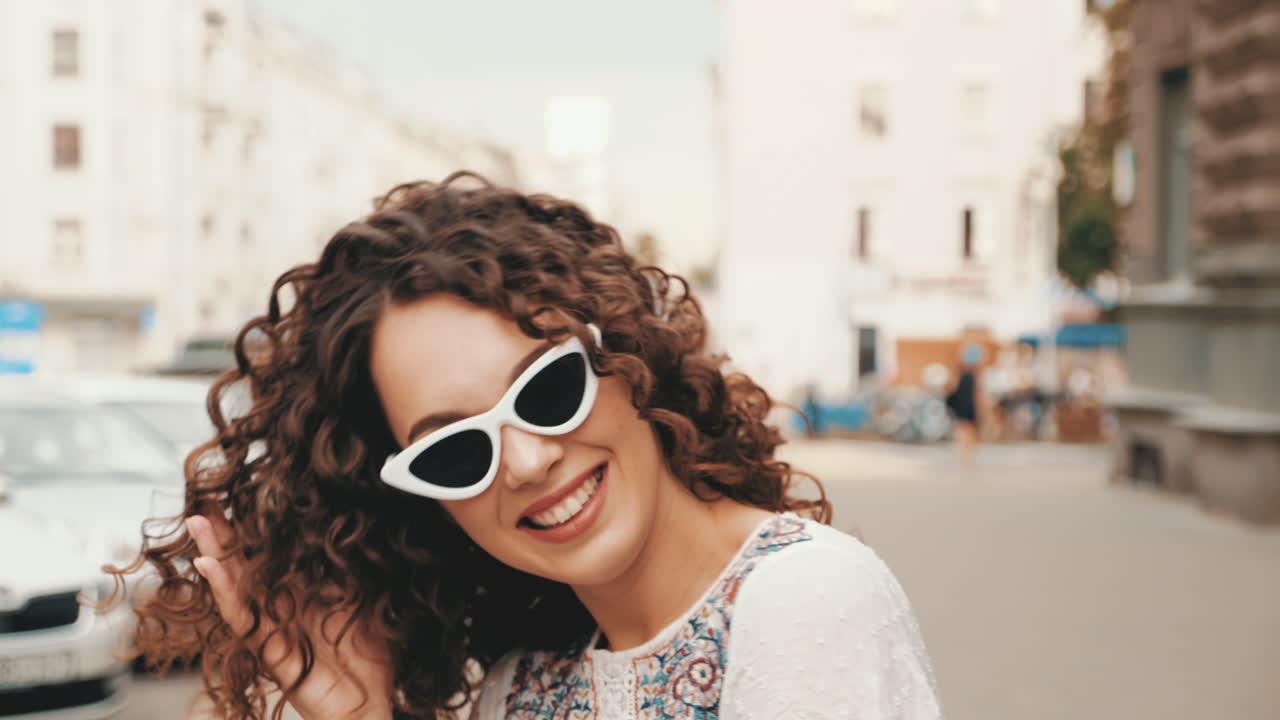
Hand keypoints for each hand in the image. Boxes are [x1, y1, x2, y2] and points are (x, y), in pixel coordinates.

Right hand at [186, 513, 394, 719]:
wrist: (370, 706)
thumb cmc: (371, 659)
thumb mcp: (368, 600)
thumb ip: (355, 570)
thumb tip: (358, 527)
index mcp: (303, 595)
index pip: (271, 555)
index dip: (255, 528)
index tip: (242, 494)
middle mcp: (281, 608)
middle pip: (245, 565)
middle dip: (226, 533)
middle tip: (207, 499)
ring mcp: (271, 628)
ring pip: (235, 586)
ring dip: (216, 553)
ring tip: (198, 523)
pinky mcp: (267, 650)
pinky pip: (242, 617)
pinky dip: (224, 590)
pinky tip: (209, 565)